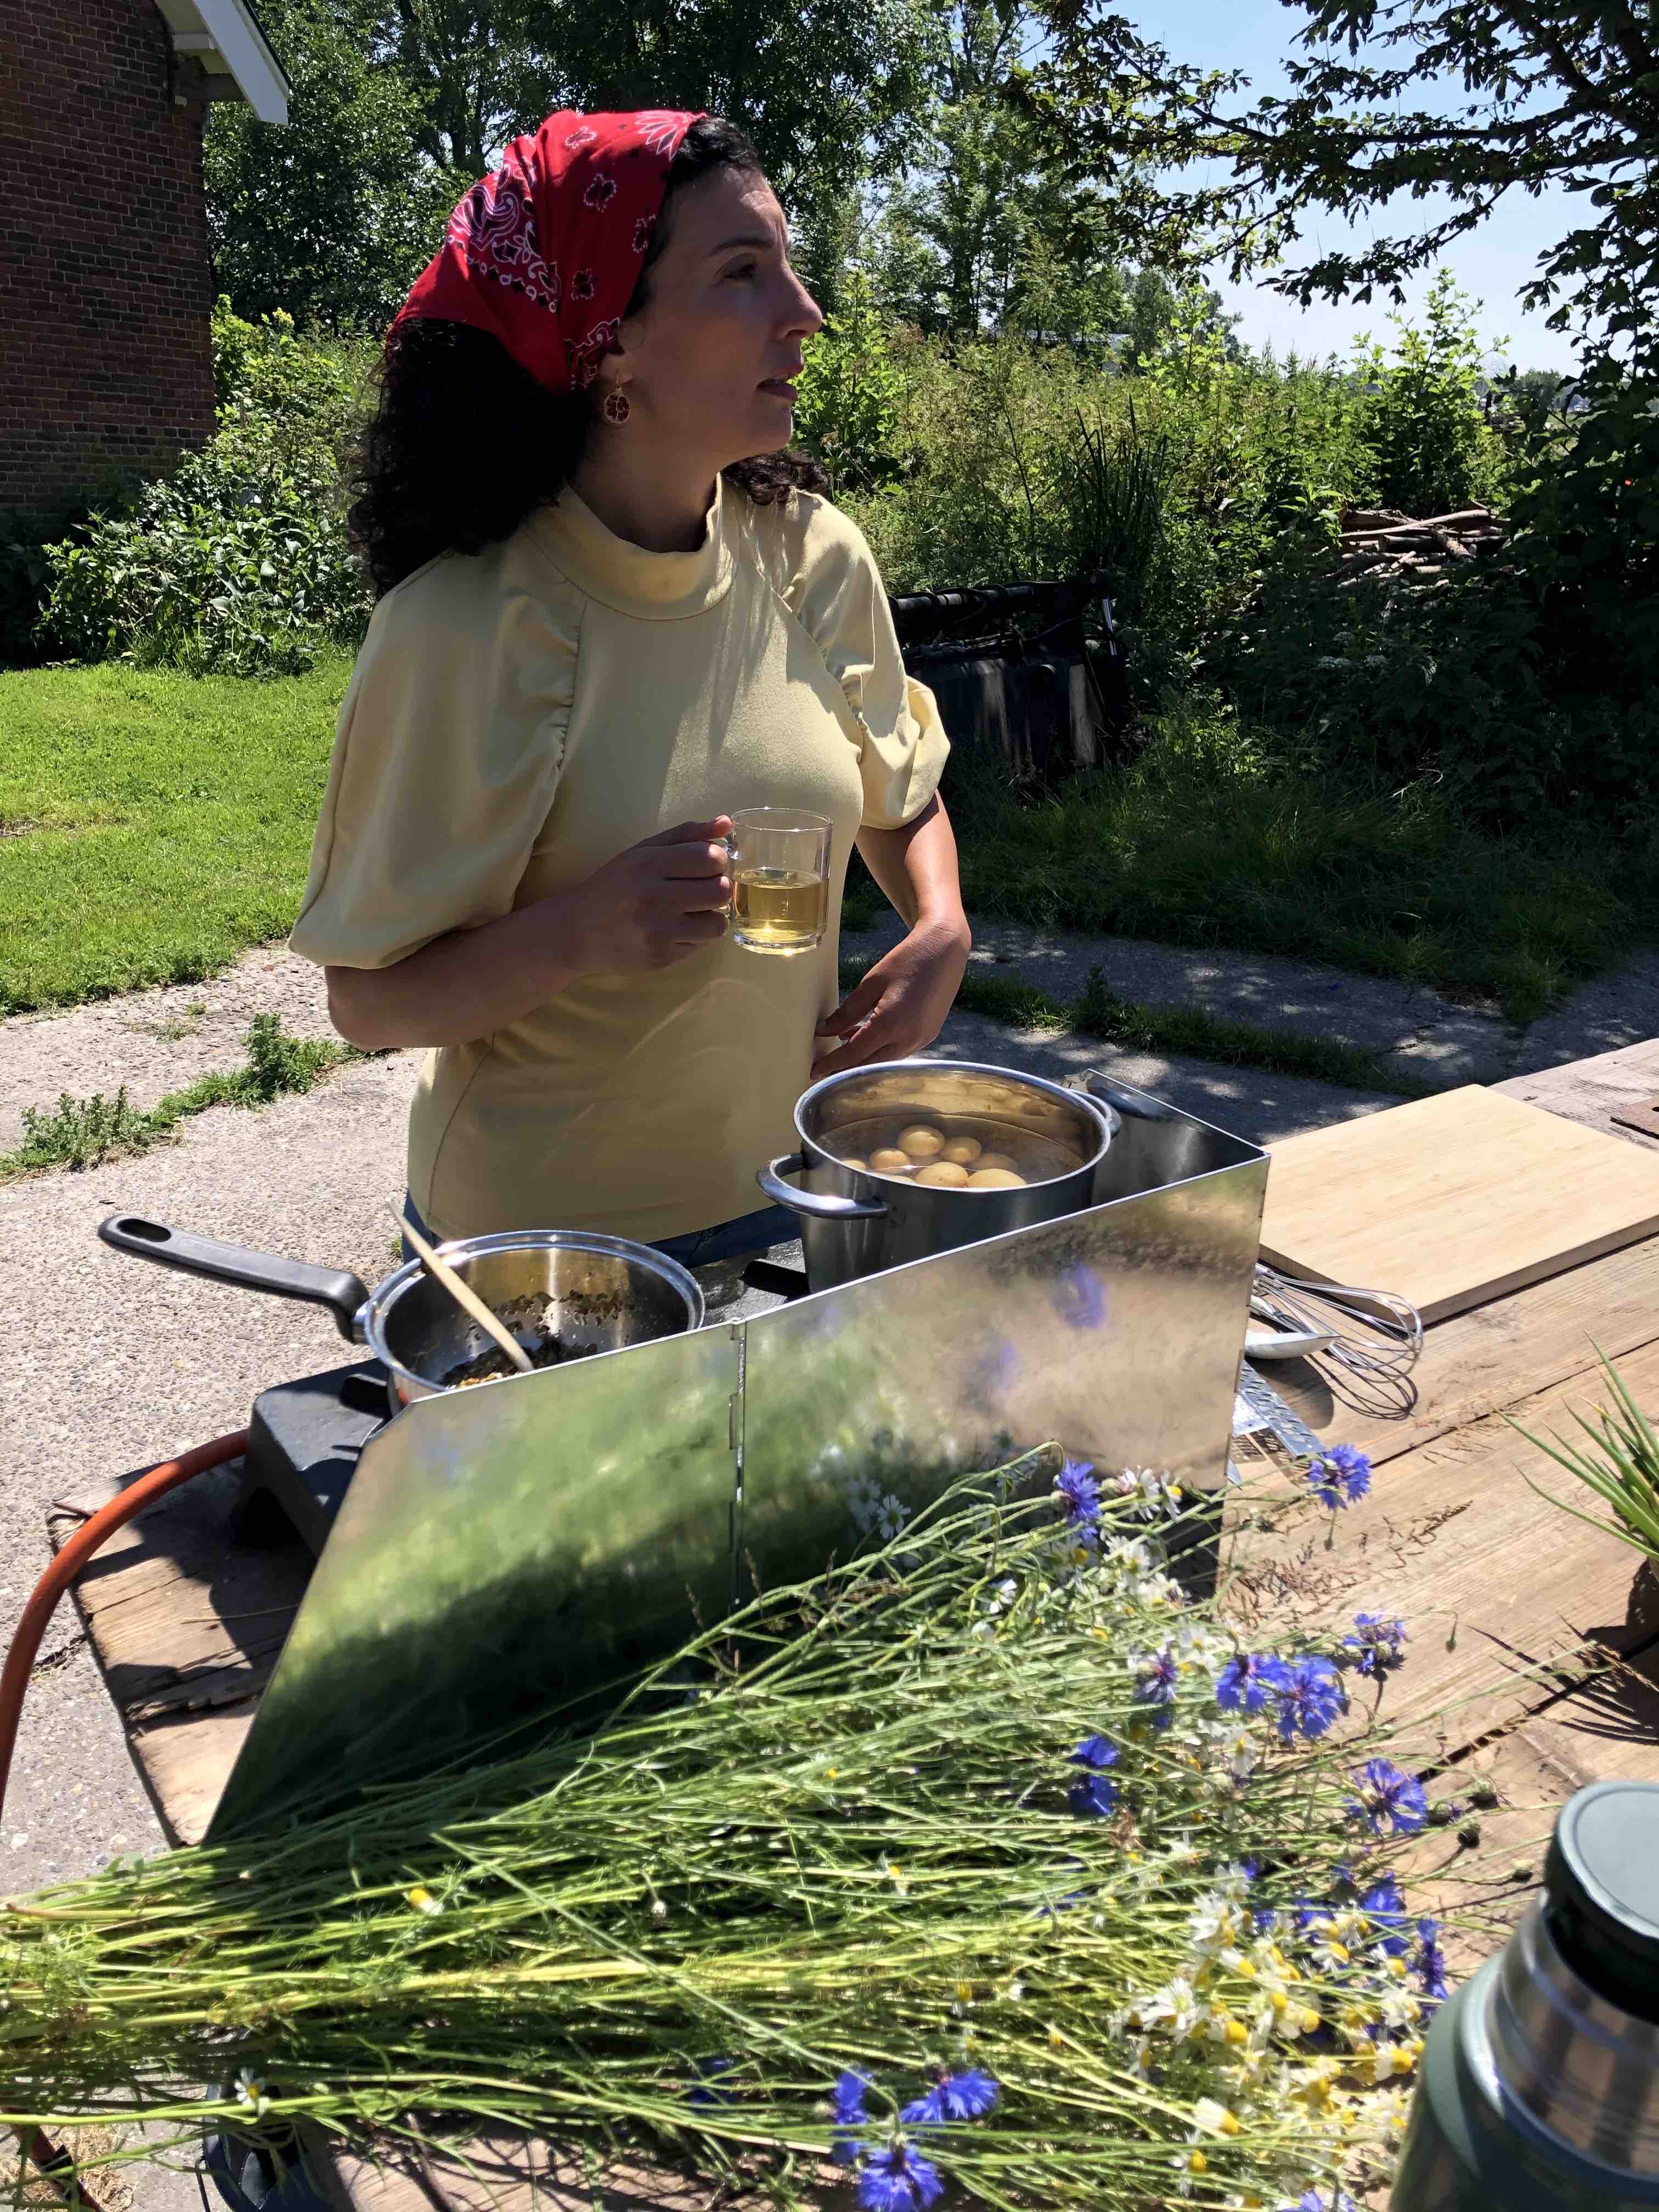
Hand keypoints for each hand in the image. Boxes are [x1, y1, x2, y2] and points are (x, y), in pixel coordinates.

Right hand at [551, 817, 732, 976]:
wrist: (575, 932)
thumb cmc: (613, 886)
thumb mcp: (642, 852)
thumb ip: (686, 835)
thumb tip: (726, 823)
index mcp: (649, 864)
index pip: (711, 858)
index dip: (717, 861)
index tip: (705, 865)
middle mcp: (654, 897)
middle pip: (721, 890)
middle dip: (717, 888)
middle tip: (700, 889)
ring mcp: (658, 932)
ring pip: (718, 923)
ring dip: (710, 916)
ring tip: (690, 912)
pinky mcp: (661, 958)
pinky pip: (701, 946)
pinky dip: (694, 936)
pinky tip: (673, 929)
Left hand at [812, 915, 970, 1076]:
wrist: (945, 949)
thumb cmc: (906, 960)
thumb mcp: (871, 983)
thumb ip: (847, 1012)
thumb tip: (824, 1031)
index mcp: (891, 1024)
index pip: (854, 1054)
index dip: (831, 1065)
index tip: (814, 1071)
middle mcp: (908, 1038)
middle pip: (869, 1065)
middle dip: (845, 1069)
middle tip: (823, 1069)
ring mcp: (921, 1039)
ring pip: (884, 1060)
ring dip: (863, 1058)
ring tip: (841, 1049)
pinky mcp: (928, 1035)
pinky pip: (898, 1051)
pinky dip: (880, 1049)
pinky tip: (865, 1036)